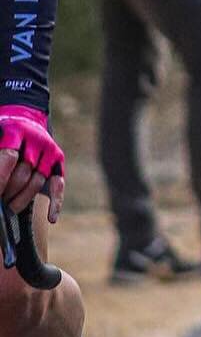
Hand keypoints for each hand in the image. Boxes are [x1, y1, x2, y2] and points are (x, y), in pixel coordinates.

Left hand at [0, 107, 65, 222]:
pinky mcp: (59, 162)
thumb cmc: (2, 134)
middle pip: (23, 173)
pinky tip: (51, 218)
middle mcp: (36, 140)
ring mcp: (50, 151)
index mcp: (15, 131)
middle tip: (0, 202)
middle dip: (8, 192)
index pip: (8, 157)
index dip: (1, 178)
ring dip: (21, 200)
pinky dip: (56, 203)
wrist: (24, 119)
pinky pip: (59, 186)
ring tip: (8, 208)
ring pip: (37, 182)